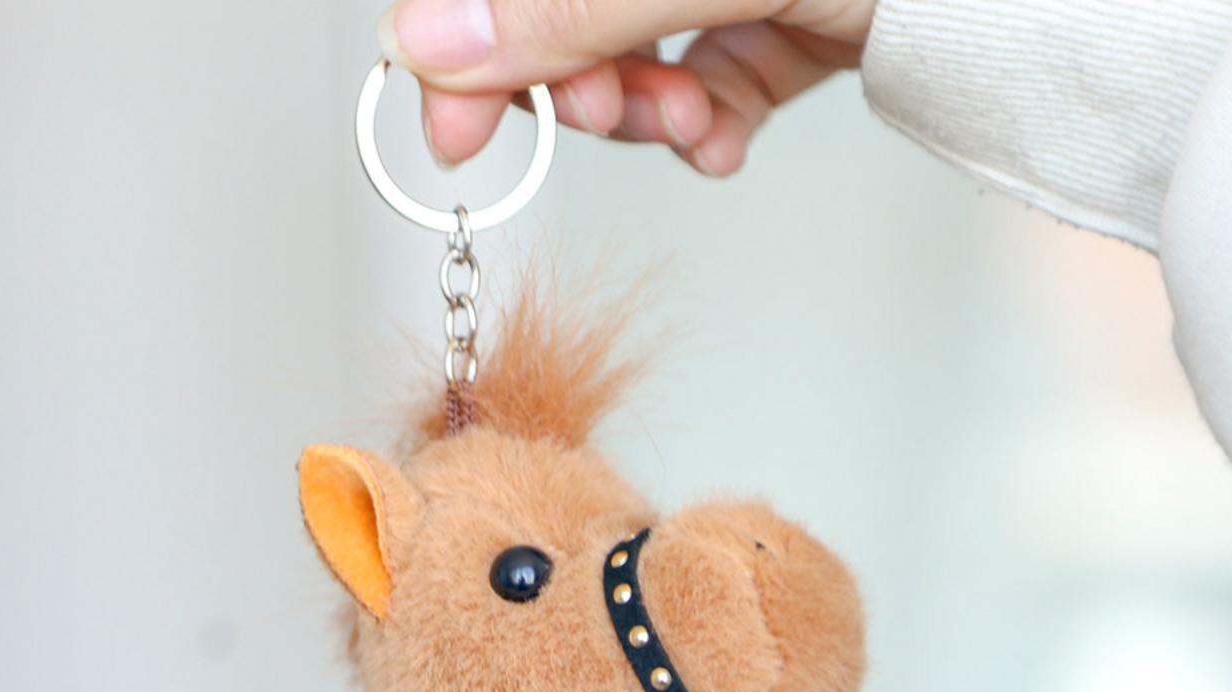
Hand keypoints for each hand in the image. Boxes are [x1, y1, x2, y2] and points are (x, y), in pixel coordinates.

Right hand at [377, 0, 875, 177]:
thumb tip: (430, 42)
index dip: (470, 28)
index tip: (456, 121)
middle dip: (574, 75)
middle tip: (600, 120)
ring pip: (639, 39)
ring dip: (643, 108)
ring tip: (683, 130)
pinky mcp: (801, 5)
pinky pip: (717, 68)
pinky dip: (707, 118)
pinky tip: (722, 139)